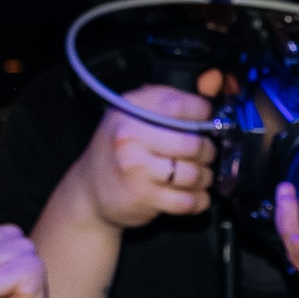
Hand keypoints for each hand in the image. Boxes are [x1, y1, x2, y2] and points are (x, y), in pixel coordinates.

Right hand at [73, 78, 220, 231]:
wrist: (90, 191)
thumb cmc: (117, 150)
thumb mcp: (130, 115)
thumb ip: (163, 103)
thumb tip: (207, 97)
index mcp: (130, 111)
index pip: (177, 105)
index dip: (201, 112)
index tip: (208, 118)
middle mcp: (131, 137)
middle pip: (191, 143)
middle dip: (207, 150)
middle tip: (206, 153)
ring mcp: (138, 169)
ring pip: (193, 174)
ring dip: (205, 177)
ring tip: (201, 175)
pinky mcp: (145, 198)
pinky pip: (187, 200)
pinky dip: (199, 199)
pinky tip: (196, 194)